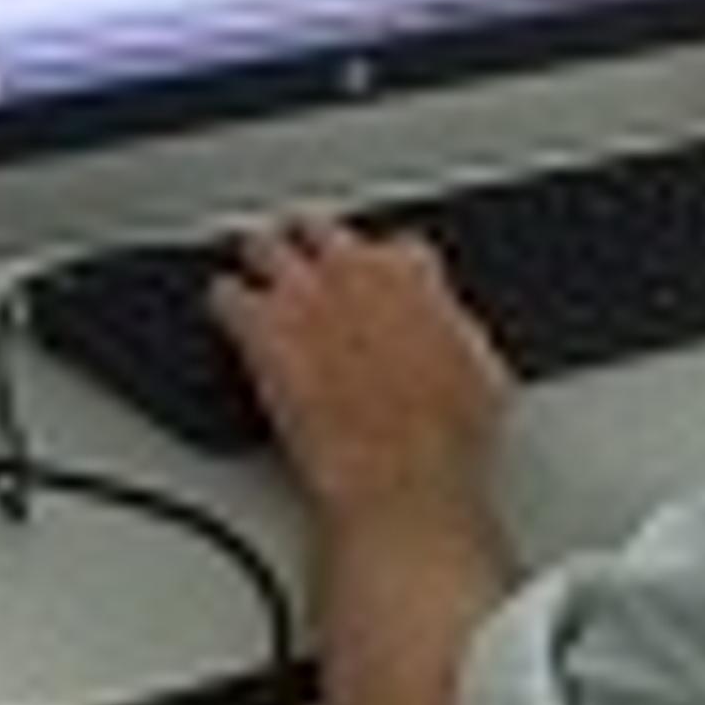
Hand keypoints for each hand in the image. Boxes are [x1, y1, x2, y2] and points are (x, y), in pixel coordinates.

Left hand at [208, 221, 510, 522]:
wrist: (401, 476)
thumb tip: (448, 331)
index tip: (377, 282)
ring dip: (260, 260)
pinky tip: (225, 311)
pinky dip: (223, 303)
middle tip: (303, 263)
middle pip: (319, 228)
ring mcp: (304, 297)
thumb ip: (453, 331)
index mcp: (413, 276)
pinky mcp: (261, 330)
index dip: (383, 266)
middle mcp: (354, 273)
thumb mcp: (481, 373)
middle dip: (309, 244)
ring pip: (263, 246)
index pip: (397, 245)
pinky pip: (224, 294)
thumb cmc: (444, 438)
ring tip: (254, 273)